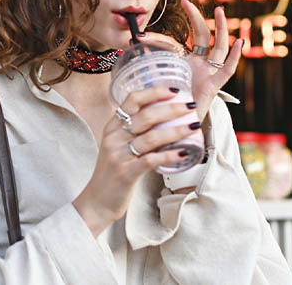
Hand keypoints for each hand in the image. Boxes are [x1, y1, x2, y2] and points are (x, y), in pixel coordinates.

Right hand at [73, 87, 199, 235]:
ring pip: (151, 137)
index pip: (131, 100)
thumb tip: (164, 120)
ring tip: (193, 127)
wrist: (97, 201)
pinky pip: (152, 160)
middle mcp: (114, 138)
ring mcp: (118, 155)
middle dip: (171, 109)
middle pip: (145, 116)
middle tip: (191, 107)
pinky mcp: (126, 173)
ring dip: (176, 131)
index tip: (173, 90)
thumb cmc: (113, 172)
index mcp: (112, 127)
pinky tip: (185, 152)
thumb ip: (133, 133)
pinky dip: (170, 155)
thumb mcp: (118, 147)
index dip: (153, 92)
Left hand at [140, 0, 242, 119]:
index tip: (139, 36)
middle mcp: (199, 64)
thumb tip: (128, 48)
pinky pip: (227, 70)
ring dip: (220, 29)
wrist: (177, 127)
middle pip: (201, 36)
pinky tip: (239, 42)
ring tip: (219, 11)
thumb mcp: (154, 81)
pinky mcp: (214, 86)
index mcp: (184, 62)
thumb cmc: (168, 104)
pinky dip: (234, 57)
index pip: (173, 43)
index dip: (156, 39)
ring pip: (217, 47)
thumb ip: (146, 65)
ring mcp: (208, 73)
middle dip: (195, 18)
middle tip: (186, 2)